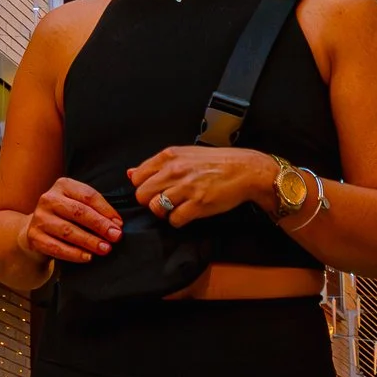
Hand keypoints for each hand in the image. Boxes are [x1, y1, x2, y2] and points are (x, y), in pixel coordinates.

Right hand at [22, 177, 122, 264]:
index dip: (106, 210)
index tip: (119, 224)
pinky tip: (88, 257)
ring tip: (105, 248)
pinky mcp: (34, 236)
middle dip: (100, 225)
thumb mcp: (78, 204)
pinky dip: (74, 254)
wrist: (37, 230)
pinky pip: (57, 247)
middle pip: (79, 211)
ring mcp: (39, 218)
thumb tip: (116, 224)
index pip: (88, 195)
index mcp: (63, 185)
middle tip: (115, 236)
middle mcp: (48, 198)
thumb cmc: (65, 216)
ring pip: (68, 230)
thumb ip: (96, 209)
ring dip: (89, 241)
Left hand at [127, 147, 278, 228]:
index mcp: (168, 156)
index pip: (137, 178)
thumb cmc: (215, 162)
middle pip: (142, 195)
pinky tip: (187, 213)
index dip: (144, 187)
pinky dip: (178, 221)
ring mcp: (186, 188)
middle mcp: (175, 170)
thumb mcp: (183, 154)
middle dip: (150, 202)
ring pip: (155, 209)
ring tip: (177, 207)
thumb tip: (131, 173)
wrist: (244, 169)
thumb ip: (156, 165)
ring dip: (164, 212)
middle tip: (164, 201)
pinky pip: (175, 220)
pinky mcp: (198, 204)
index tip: (155, 190)